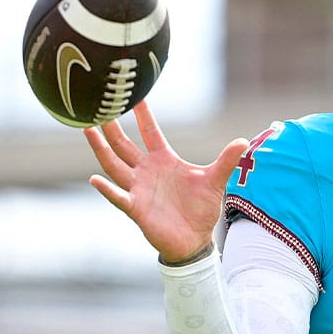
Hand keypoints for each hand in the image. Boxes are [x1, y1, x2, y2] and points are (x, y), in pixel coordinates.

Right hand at [84, 101, 249, 262]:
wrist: (195, 240)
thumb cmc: (201, 209)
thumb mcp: (216, 181)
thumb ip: (226, 161)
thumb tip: (244, 141)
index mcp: (164, 160)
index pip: (150, 132)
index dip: (143, 114)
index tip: (135, 93)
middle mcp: (146, 171)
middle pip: (124, 144)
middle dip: (111, 126)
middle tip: (98, 105)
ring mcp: (138, 189)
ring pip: (114, 164)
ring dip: (101, 148)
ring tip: (87, 129)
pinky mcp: (136, 209)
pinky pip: (119, 197)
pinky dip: (107, 189)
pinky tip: (95, 180)